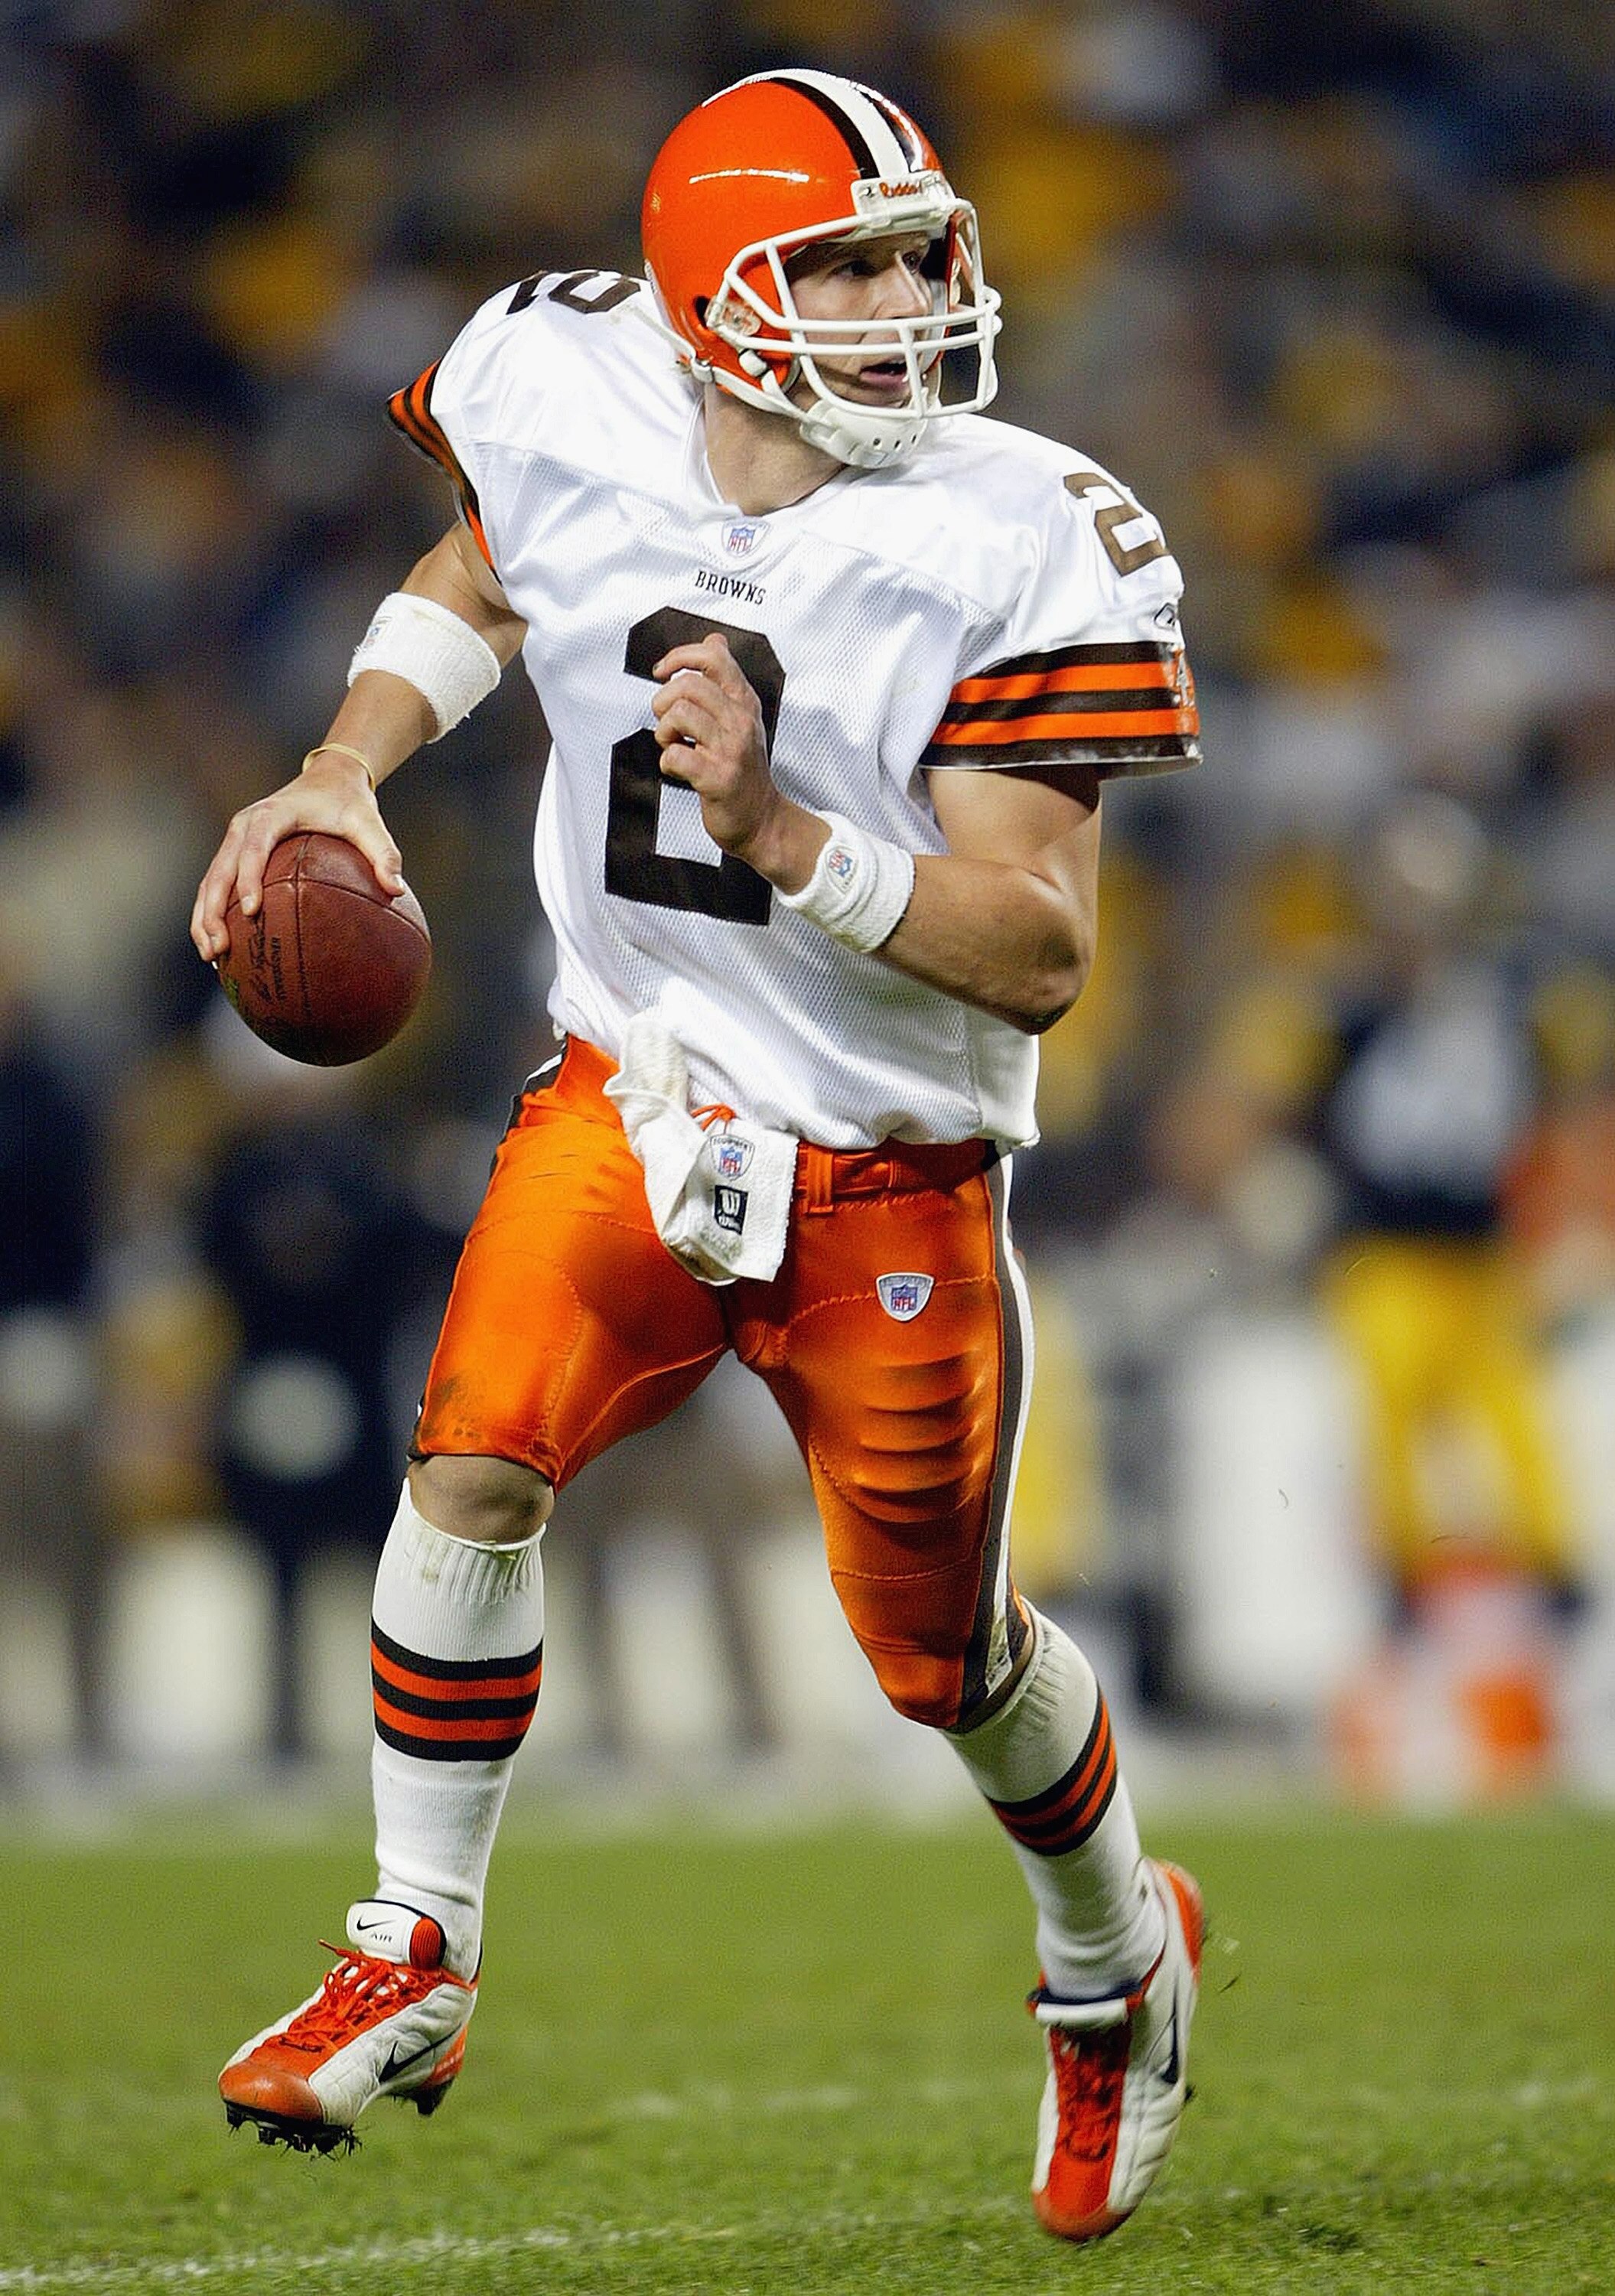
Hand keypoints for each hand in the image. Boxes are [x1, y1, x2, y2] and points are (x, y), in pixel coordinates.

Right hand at [189, 751, 403, 961]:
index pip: (254, 847)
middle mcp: (245, 825)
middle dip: (213, 910)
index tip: (252, 910)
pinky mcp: (235, 852)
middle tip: (219, 947)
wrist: (329, 779)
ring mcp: (236, 839)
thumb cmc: (349, 804)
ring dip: (205, 918)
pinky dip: (214, 914)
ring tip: (211, 957)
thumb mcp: (369, 823)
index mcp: (272, 815)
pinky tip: (220, 948)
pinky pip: (218, 885)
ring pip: (211, 881)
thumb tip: (397, 891)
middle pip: (219, 869)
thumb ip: (384, 853)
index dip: (249, 877)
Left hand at [650, 634, 791, 869]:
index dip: (680, 656)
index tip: (663, 671)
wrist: (760, 819)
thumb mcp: (743, 717)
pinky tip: (678, 768)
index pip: (714, 656)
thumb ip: (726, 680)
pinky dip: (667, 762)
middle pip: (688, 684)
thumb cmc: (743, 769)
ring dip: (664, 732)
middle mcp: (740, 721)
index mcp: (744, 702)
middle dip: (663, 701)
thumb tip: (714, 639)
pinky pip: (674, 755)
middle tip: (667, 721)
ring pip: (679, 715)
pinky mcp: (717, 778)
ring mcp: (731, 750)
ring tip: (673, 744)